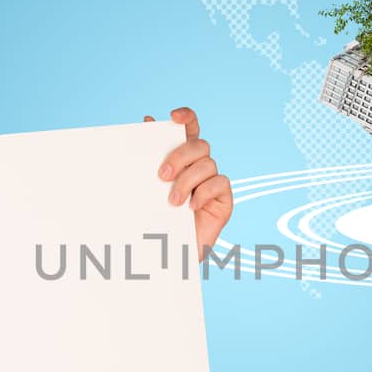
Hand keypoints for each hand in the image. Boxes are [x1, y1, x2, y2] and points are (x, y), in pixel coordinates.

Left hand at [145, 107, 232, 253]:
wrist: (167, 255)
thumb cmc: (156, 220)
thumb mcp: (148, 188)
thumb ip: (150, 157)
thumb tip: (147, 121)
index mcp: (182, 158)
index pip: (190, 129)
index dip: (187, 117)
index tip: (173, 116)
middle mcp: (199, 167)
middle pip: (199, 145)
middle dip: (180, 156)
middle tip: (162, 175)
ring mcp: (213, 182)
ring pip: (207, 164)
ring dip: (187, 181)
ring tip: (172, 202)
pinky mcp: (224, 199)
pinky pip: (220, 183)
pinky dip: (204, 192)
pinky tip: (191, 206)